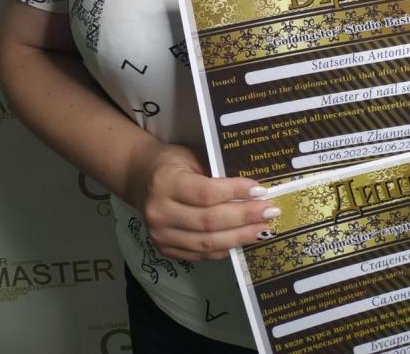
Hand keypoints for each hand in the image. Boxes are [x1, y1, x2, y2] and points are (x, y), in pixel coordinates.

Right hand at [126, 140, 277, 260]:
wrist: (139, 178)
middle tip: (270, 212)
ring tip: (263, 229)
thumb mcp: (190, 157)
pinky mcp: (165, 249)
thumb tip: (252, 189)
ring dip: (240, 236)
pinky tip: (242, 239)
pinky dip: (224, 248)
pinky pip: (200, 253)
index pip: (205, 193)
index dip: (235, 193)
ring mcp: (161, 235)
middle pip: (209, 221)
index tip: (260, 190)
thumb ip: (214, 173)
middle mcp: (160, 212)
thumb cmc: (171, 163)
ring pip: (207, 242)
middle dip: (244, 217)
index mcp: (165, 183)